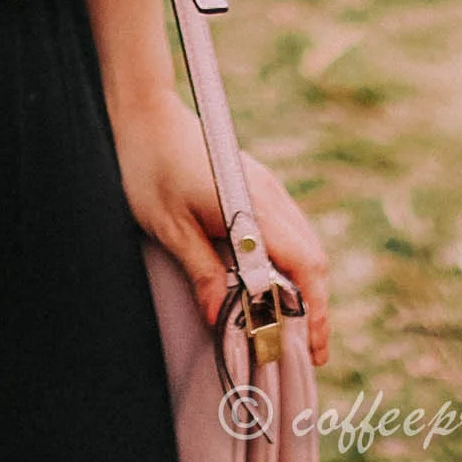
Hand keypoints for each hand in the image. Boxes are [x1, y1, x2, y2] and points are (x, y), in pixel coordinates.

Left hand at [110, 91, 331, 366]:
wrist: (146, 113)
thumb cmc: (150, 166)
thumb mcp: (169, 226)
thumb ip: (200, 271)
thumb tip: (221, 320)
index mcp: (251, 206)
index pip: (303, 264)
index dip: (312, 309)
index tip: (311, 347)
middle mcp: (268, 195)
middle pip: (312, 257)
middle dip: (314, 305)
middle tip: (307, 349)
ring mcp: (266, 186)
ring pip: (305, 241)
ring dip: (306, 283)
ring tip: (294, 323)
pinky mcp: (258, 182)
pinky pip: (291, 226)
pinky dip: (294, 259)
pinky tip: (277, 280)